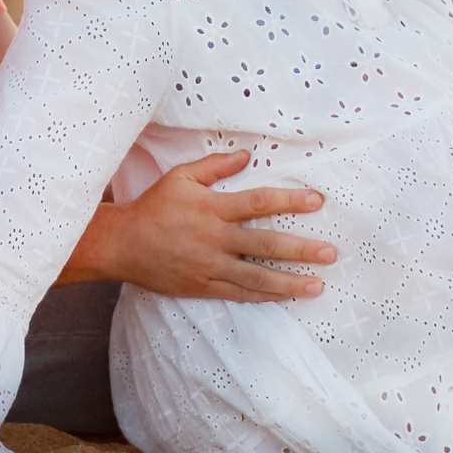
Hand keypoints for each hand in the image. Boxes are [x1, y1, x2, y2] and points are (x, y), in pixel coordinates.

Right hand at [90, 150, 335, 302]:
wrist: (122, 245)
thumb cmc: (153, 207)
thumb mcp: (180, 177)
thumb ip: (215, 166)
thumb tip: (247, 156)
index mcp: (212, 208)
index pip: (258, 203)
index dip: (290, 201)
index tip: (317, 202)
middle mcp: (215, 238)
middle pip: (265, 244)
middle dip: (301, 249)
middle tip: (330, 253)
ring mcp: (209, 266)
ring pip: (256, 276)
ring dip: (290, 281)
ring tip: (317, 285)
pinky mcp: (203, 286)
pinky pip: (238, 293)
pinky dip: (263, 296)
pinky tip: (284, 296)